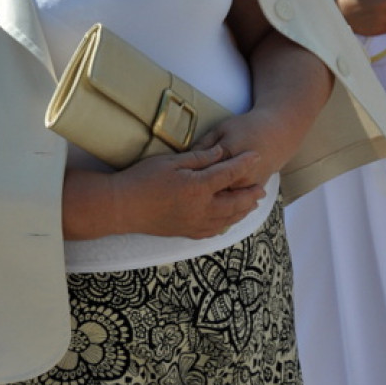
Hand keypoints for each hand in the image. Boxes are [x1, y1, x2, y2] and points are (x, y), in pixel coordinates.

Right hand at [109, 145, 265, 238]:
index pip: (229, 173)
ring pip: (227, 219)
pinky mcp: (186, 232)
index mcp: (198, 187)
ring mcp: (194, 223)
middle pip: (235, 201)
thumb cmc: (143, 179)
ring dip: (242, 211)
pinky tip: (228, 220)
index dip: (245, 164)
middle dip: (250, 194)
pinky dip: (226, 224)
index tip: (257, 156)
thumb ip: (199, 158)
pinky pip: (213, 230)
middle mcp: (201, 209)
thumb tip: (220, 152)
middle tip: (263, 187)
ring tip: (252, 204)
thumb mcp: (171, 161)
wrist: (122, 208)